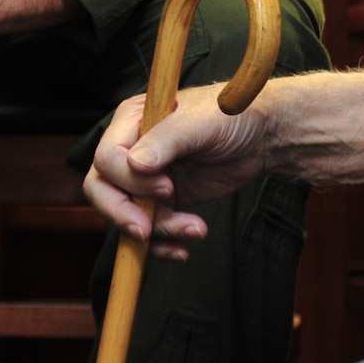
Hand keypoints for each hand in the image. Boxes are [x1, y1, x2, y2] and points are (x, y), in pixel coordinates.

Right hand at [82, 83, 268, 260]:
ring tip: (195, 229)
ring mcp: (145, 178)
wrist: (262, 135)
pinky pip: (149, 229)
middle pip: (102, 189)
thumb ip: (167, 140)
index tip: (166, 187)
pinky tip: (184, 247)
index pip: (106, 158)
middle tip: (147, 231)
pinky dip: (163, 243)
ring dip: (156, 231)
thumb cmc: (231, 114)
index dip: (129, 179)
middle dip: (122, 214)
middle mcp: (131, 150)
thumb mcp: (201, 121)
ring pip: (126, 215)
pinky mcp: (162, 201)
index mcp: (132, 120)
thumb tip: (135, 164)